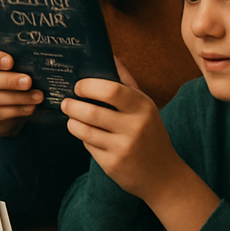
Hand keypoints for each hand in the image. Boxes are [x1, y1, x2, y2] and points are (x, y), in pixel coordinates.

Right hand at [0, 43, 41, 135]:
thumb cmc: (13, 74)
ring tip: (37, 96)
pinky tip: (30, 108)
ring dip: (17, 97)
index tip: (11, 61)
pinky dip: (16, 110)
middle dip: (7, 80)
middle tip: (28, 81)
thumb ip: (20, 58)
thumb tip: (38, 60)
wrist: (7, 103)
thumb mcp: (15, 63)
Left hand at [61, 67, 220, 230]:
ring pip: (84, 130)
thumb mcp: (145, 106)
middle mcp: (135, 127)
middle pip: (91, 112)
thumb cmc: (150, 133)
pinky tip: (86, 134)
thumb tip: (109, 55)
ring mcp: (123, 147)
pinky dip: (83, 138)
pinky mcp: (112, 164)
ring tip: (70, 116)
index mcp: (142, 107)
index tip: (78, 86)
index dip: (88, 86)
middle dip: (72, 105)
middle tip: (66, 101)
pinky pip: (88, 146)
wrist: (163, 176)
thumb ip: (126, 81)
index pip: (111, 90)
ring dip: (72, 121)